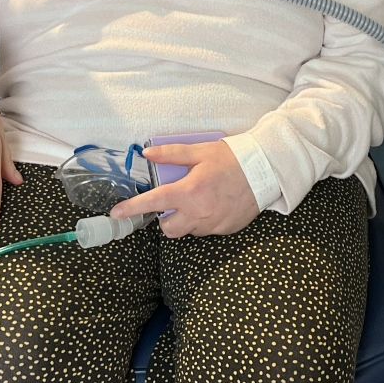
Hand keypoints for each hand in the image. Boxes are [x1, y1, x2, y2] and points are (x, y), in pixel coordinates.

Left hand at [110, 140, 258, 237]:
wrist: (266, 170)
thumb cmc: (233, 158)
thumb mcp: (200, 152)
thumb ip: (172, 154)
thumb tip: (148, 154)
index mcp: (189, 191)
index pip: (153, 203)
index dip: (132, 208)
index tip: (117, 213)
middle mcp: (199, 212)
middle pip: (168, 228)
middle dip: (166, 218)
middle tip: (175, 202)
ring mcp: (213, 224)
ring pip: (188, 230)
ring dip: (186, 219)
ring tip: (199, 200)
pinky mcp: (225, 229)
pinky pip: (206, 229)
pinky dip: (204, 220)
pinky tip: (214, 204)